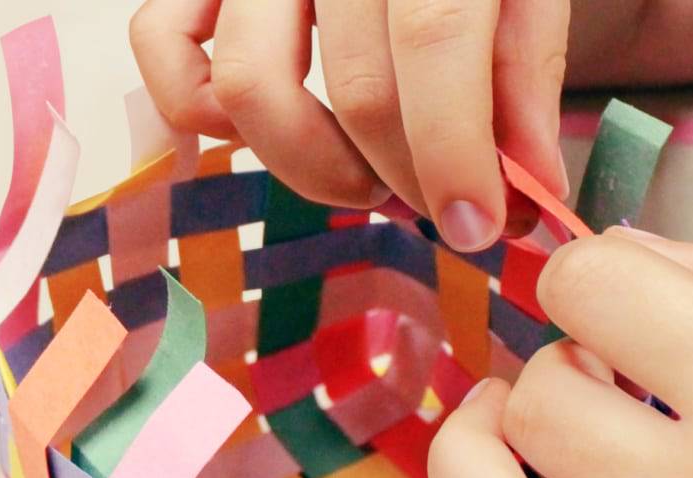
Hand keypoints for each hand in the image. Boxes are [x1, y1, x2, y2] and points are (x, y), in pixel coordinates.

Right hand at [130, 0, 570, 251]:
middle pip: (357, 86)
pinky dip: (208, 114)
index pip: (433, 37)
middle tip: (444, 203)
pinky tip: (286, 128)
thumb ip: (527, 67)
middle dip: (409, 177)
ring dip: (314, 166)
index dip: (454, 150)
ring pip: (247, 86)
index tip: (479, 225)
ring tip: (370, 178)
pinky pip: (162, 46)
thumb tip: (530, 181)